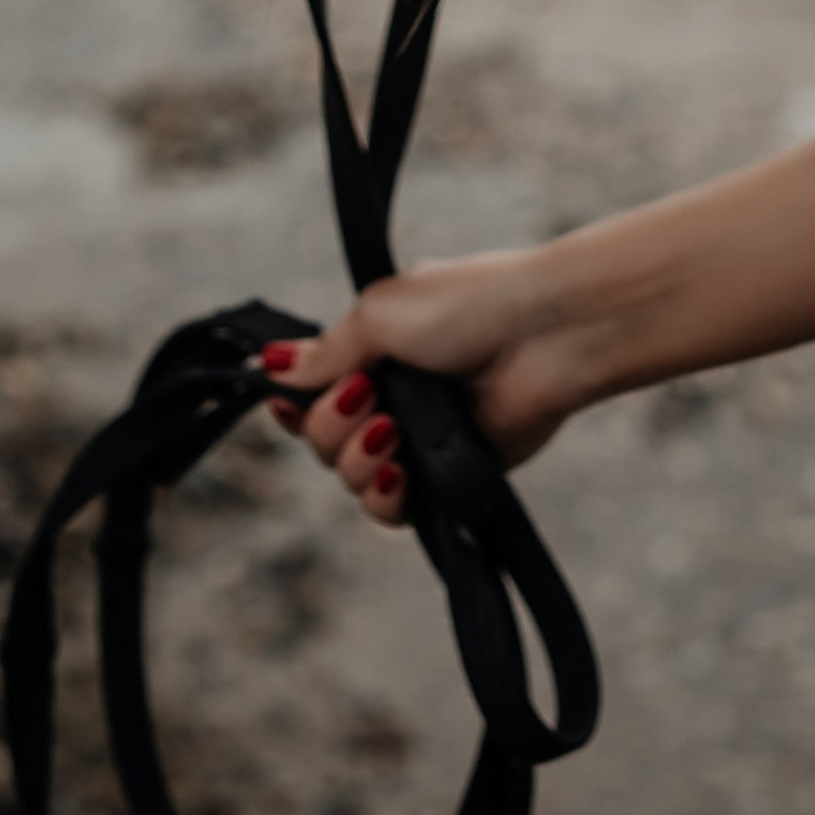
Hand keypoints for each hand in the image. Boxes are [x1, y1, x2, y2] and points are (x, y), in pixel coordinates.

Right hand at [261, 249, 592, 530]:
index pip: (310, 393)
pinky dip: (384, 496)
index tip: (291, 402)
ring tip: (394, 431)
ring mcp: (418, 438)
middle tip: (372, 395)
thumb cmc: (471, 305)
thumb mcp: (382, 313)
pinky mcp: (446, 476)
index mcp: (374, 351)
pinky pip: (391, 509)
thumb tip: (271, 365)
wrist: (543, 336)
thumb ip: (325, 352)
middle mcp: (391, 396)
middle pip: (321, 440)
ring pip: (349, 478)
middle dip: (334, 424)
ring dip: (359, 458)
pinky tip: (397, 473)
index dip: (294, 405)